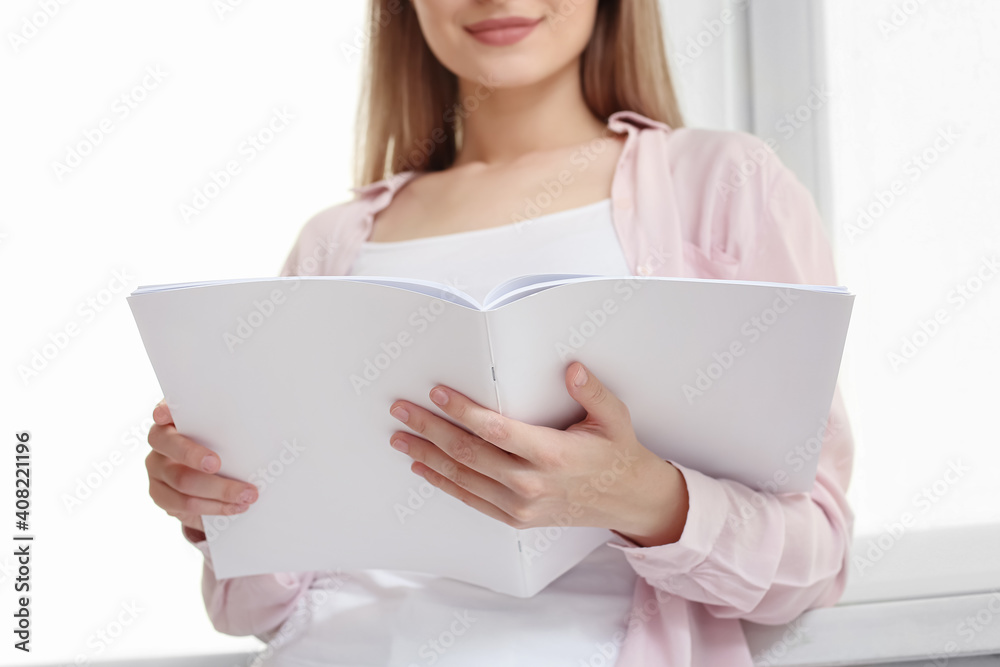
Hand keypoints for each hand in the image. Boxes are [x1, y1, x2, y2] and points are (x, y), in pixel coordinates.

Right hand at [145, 398, 258, 535]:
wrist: (209, 480)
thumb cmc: (223, 445)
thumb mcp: (225, 433)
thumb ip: (228, 427)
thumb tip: (263, 424)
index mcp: (174, 420)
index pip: (164, 410)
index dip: (164, 410)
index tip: (164, 415)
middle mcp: (160, 442)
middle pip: (170, 446)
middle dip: (192, 455)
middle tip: (215, 464)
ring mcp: (157, 470)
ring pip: (182, 482)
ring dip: (218, 490)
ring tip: (247, 495)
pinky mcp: (161, 495)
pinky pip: (185, 505)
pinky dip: (214, 507)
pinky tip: (235, 507)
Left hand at [387, 361, 688, 546]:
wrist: (627, 501)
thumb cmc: (617, 453)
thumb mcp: (614, 418)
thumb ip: (593, 392)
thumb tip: (572, 368)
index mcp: (552, 454)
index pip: (495, 430)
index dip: (463, 411)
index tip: (437, 393)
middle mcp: (532, 483)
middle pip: (468, 454)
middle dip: (430, 429)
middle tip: (401, 410)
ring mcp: (521, 506)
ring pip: (463, 478)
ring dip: (427, 456)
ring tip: (400, 436)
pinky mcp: (517, 519)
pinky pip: (471, 499)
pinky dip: (443, 483)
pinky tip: (423, 466)